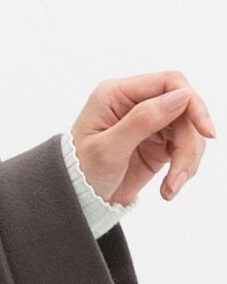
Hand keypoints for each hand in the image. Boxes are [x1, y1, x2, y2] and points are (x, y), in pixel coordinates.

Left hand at [72, 72, 214, 204]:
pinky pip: (185, 148)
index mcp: (117, 94)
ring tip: (171, 188)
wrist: (76, 200)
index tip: (206, 131)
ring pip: (189, 131)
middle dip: (189, 143)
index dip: (193, 103)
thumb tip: (181, 96)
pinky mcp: (158, 142)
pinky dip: (184, 168)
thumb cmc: (79, 172)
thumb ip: (142, 120)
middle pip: (185, 109)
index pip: (169, 82)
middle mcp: (135, 103)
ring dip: (187, 161)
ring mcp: (149, 122)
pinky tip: (169, 188)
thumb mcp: (107, 148)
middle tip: (181, 175)